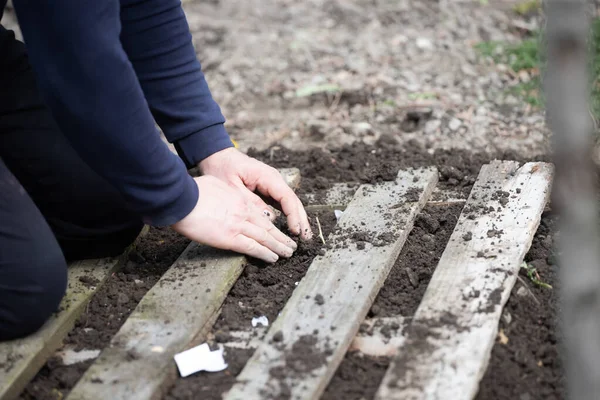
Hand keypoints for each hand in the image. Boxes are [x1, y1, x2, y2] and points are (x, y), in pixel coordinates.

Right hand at [172, 176, 297, 262]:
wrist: (182, 198)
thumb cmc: (191, 191)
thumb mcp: (214, 186)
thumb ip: (223, 194)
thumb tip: (222, 198)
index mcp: (239, 200)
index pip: (260, 214)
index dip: (271, 224)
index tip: (278, 230)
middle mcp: (243, 212)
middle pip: (267, 227)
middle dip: (281, 237)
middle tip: (291, 244)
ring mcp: (239, 225)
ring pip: (265, 238)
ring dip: (279, 247)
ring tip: (288, 253)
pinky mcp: (231, 238)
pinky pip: (253, 247)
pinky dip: (265, 253)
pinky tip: (274, 258)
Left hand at [199, 148, 312, 239]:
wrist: (216, 155)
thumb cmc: (222, 168)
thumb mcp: (233, 187)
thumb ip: (251, 202)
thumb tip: (270, 219)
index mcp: (267, 176)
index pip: (286, 197)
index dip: (293, 215)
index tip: (296, 231)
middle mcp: (274, 179)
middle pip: (293, 201)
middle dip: (301, 219)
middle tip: (307, 238)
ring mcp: (272, 184)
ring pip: (290, 203)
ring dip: (297, 219)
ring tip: (304, 237)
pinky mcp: (268, 190)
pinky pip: (282, 204)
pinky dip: (288, 216)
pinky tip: (292, 228)